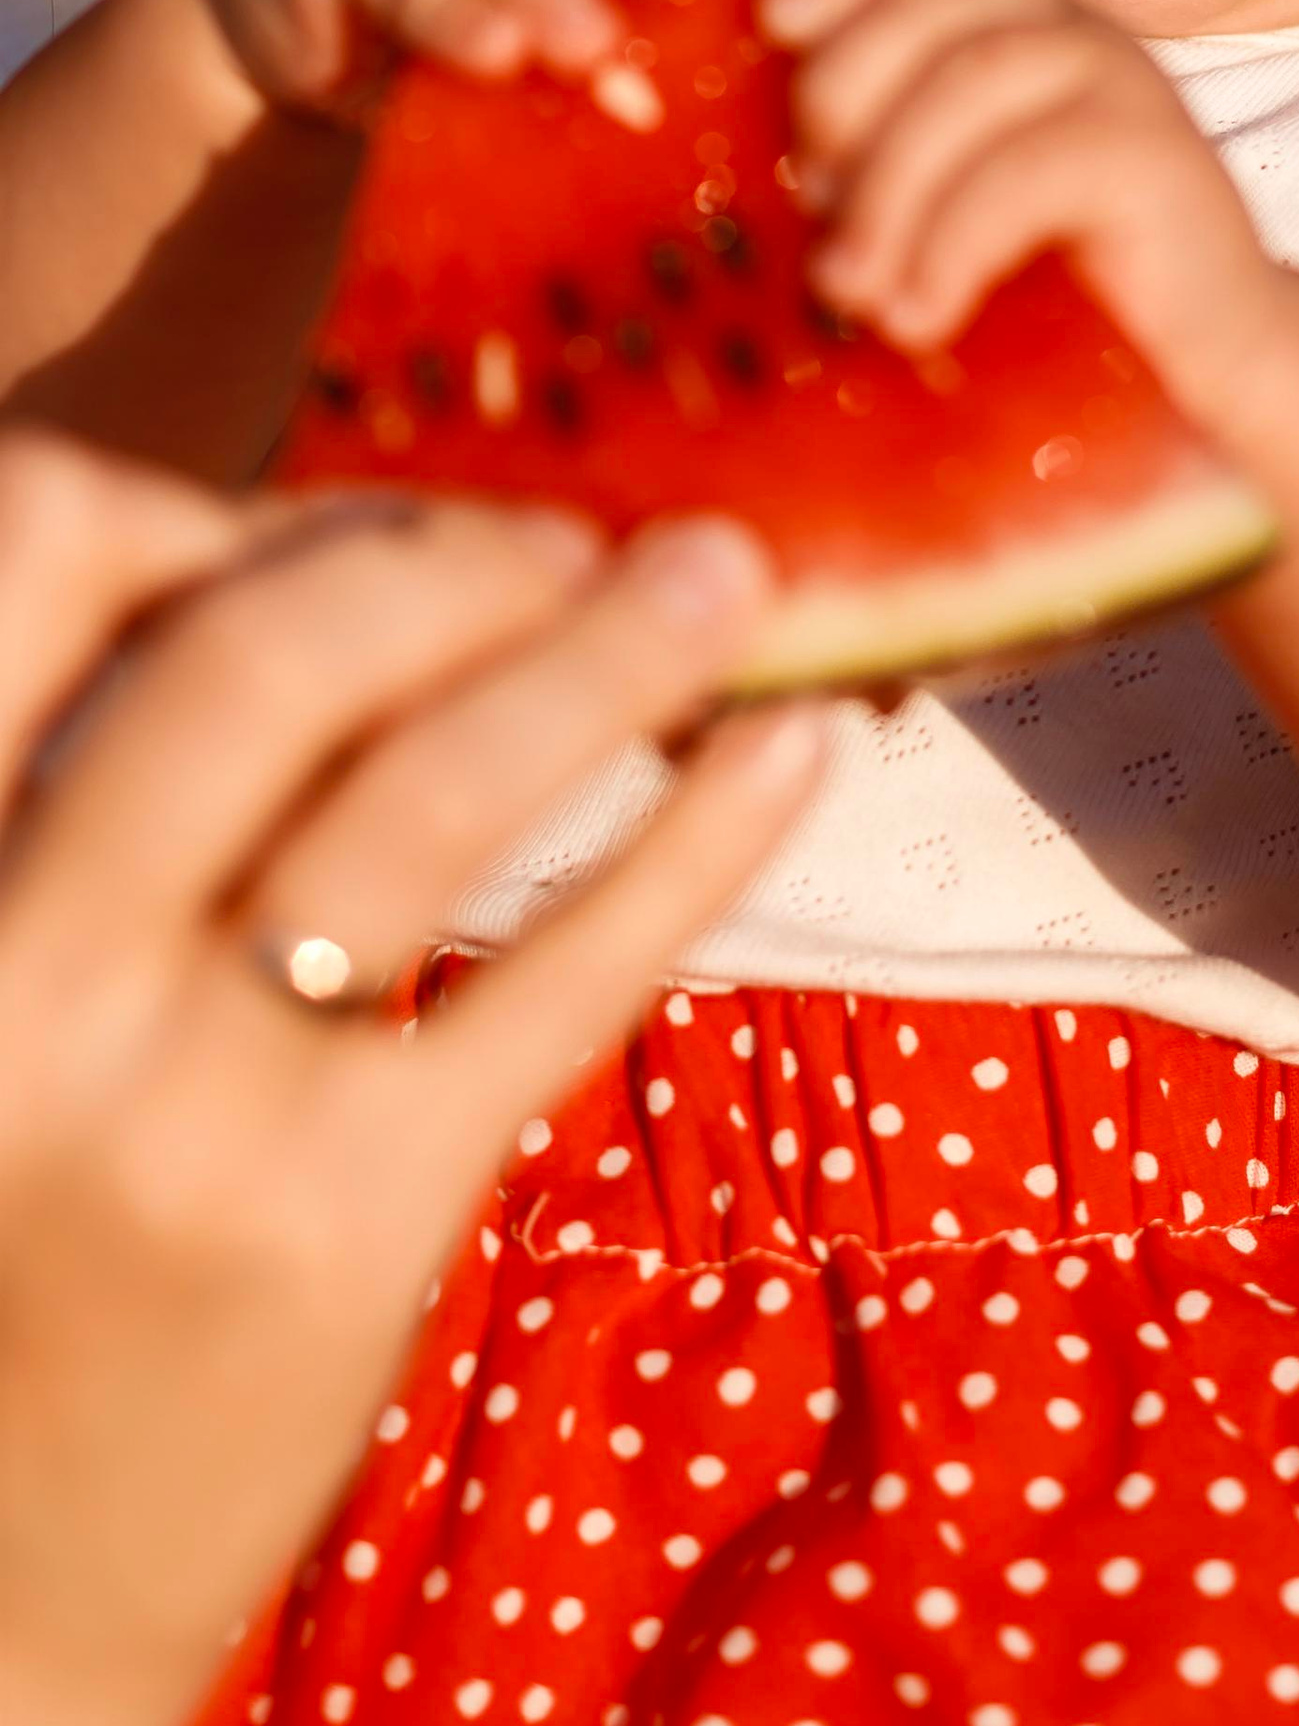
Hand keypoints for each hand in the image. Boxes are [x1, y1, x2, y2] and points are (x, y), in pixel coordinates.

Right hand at [0, 428, 823, 1725]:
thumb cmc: (7, 1219)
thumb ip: (102, 786)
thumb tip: (355, 557)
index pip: (52, 542)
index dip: (225, 503)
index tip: (358, 532)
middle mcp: (15, 969)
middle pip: (273, 647)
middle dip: (458, 556)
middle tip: (589, 541)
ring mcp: (184, 1103)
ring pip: (432, 793)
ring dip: (613, 653)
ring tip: (733, 582)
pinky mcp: (345, 1223)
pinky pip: (558, 980)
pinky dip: (700, 841)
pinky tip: (792, 749)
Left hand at [761, 0, 1290, 425]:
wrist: (1197, 372)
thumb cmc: (1044, 291)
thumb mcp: (937, 205)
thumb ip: (867, 154)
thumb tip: (749, 163)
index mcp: (1007, 16)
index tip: (773, 27)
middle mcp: (1065, 25)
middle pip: (926, 6)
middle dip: (843, 100)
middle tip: (808, 216)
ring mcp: (1119, 80)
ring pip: (971, 84)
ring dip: (888, 192)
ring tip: (848, 291)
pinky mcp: (1154, 156)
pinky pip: (1026, 169)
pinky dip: (952, 242)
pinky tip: (918, 314)